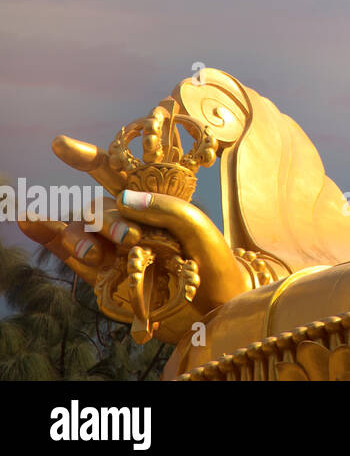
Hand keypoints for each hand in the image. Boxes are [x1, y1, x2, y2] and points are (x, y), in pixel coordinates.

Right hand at [19, 134, 252, 313]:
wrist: (215, 310)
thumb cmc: (213, 264)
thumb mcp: (200, 229)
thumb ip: (167, 209)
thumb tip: (123, 199)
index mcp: (152, 203)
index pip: (119, 175)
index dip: (89, 158)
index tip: (60, 145)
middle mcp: (128, 222)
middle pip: (100, 208)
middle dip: (107, 220)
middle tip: (131, 239)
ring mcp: (113, 248)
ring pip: (80, 231)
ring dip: (79, 237)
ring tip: (95, 255)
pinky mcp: (102, 276)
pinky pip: (67, 254)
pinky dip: (46, 236)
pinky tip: (27, 220)